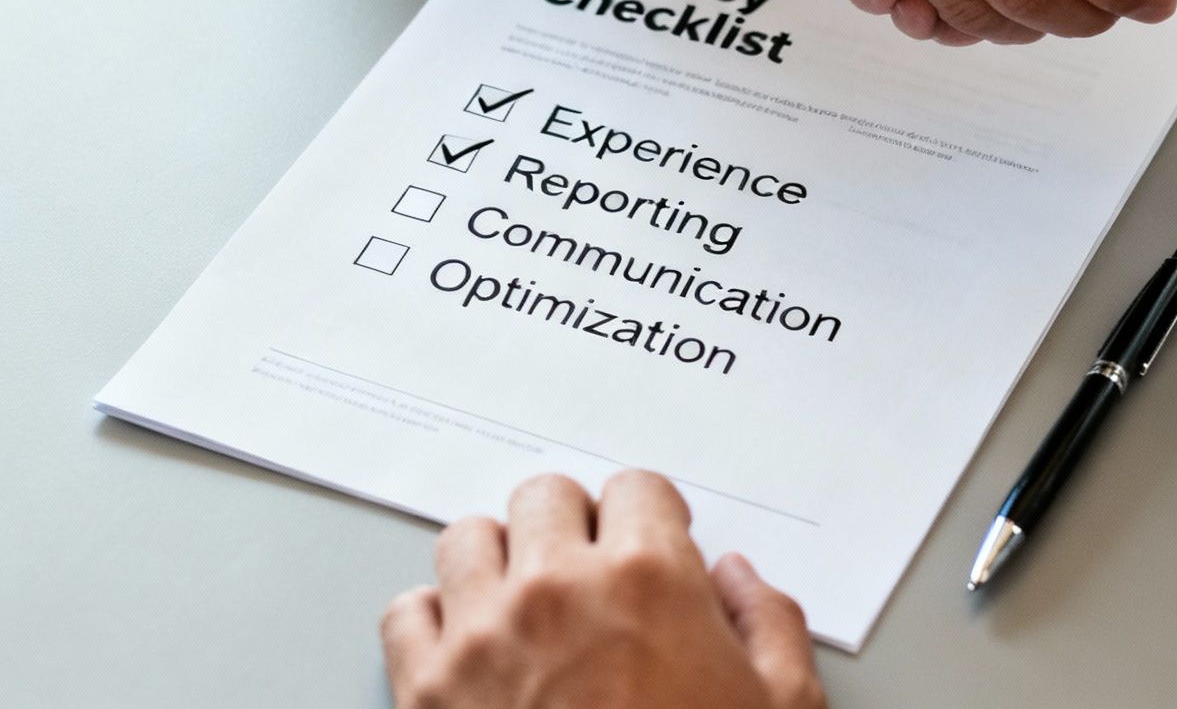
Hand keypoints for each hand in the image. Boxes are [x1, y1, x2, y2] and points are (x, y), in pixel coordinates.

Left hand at [382, 471, 824, 708]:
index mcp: (647, 580)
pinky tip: (471, 648)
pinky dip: (434, 622)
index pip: (636, 488)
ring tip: (526, 602)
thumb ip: (769, 624)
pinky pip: (407, 613)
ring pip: (468, 539)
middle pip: (545, 497)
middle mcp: (556, 590)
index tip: (653, 539)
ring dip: (499, 561)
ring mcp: (482, 637)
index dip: (652, 516)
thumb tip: (738, 579)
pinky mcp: (427, 691)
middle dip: (574, 525)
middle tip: (592, 569)